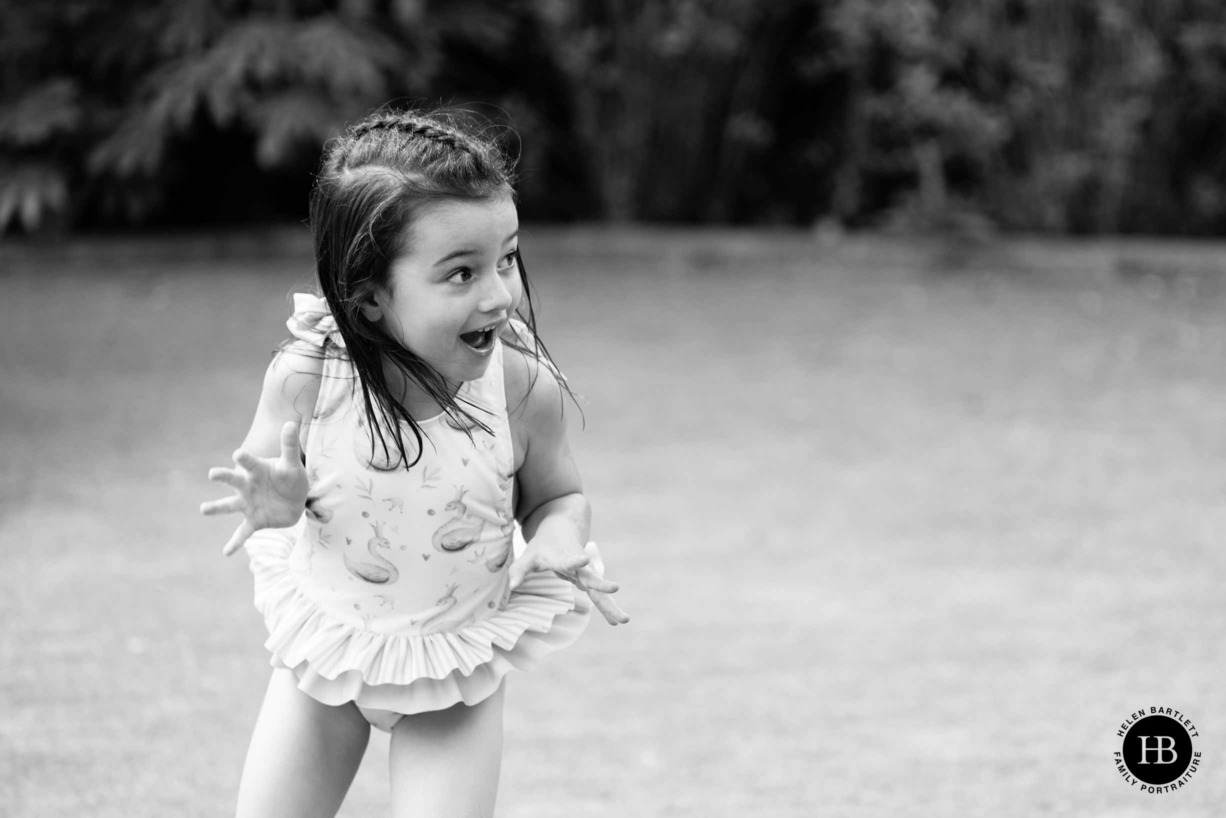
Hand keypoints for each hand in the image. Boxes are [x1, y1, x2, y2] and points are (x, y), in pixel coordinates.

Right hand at [200, 422, 308, 555]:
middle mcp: (247, 487)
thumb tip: (292, 423)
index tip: (237, 454)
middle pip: (234, 481)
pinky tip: (226, 552)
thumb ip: (289, 446)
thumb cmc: (289, 478)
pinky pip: (243, 533)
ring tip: (203, 509)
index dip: (244, 459)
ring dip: (217, 508)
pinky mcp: (254, 521)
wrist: (294, 499)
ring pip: (230, 506)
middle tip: (212, 473)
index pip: (249, 463)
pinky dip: (235, 542)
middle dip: (224, 477)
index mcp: (257, 471)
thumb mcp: (292, 464)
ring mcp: (248, 504)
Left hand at [509, 539, 629, 625]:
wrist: (564, 527)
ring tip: (623, 620)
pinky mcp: (589, 579)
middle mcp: (579, 566)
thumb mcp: (529, 555)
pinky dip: (606, 607)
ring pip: (599, 590)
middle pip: (591, 576)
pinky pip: (599, 596)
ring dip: (610, 605)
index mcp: (563, 557)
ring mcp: (586, 573)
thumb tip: (512, 586)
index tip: (584, 559)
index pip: (569, 559)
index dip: (574, 560)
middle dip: (602, 584)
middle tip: (615, 588)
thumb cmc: (544, 544)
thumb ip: (519, 570)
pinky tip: (615, 622)